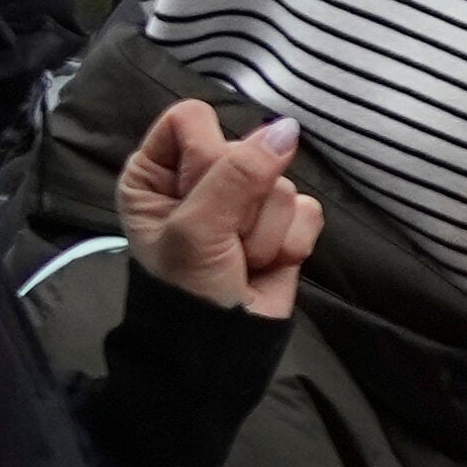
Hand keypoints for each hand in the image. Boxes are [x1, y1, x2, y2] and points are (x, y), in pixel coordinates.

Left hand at [117, 96, 318, 313]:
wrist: (221, 346)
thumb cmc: (188, 286)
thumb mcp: (197, 228)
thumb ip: (238, 176)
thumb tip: (287, 130)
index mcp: (157, 169)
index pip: (192, 120)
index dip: (208, 154)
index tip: (201, 196)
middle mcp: (200, 177)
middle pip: (246, 150)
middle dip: (243, 202)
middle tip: (223, 240)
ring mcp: (246, 200)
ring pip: (282, 184)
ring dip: (265, 231)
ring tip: (242, 258)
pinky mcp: (285, 224)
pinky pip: (309, 211)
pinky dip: (292, 243)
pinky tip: (267, 262)